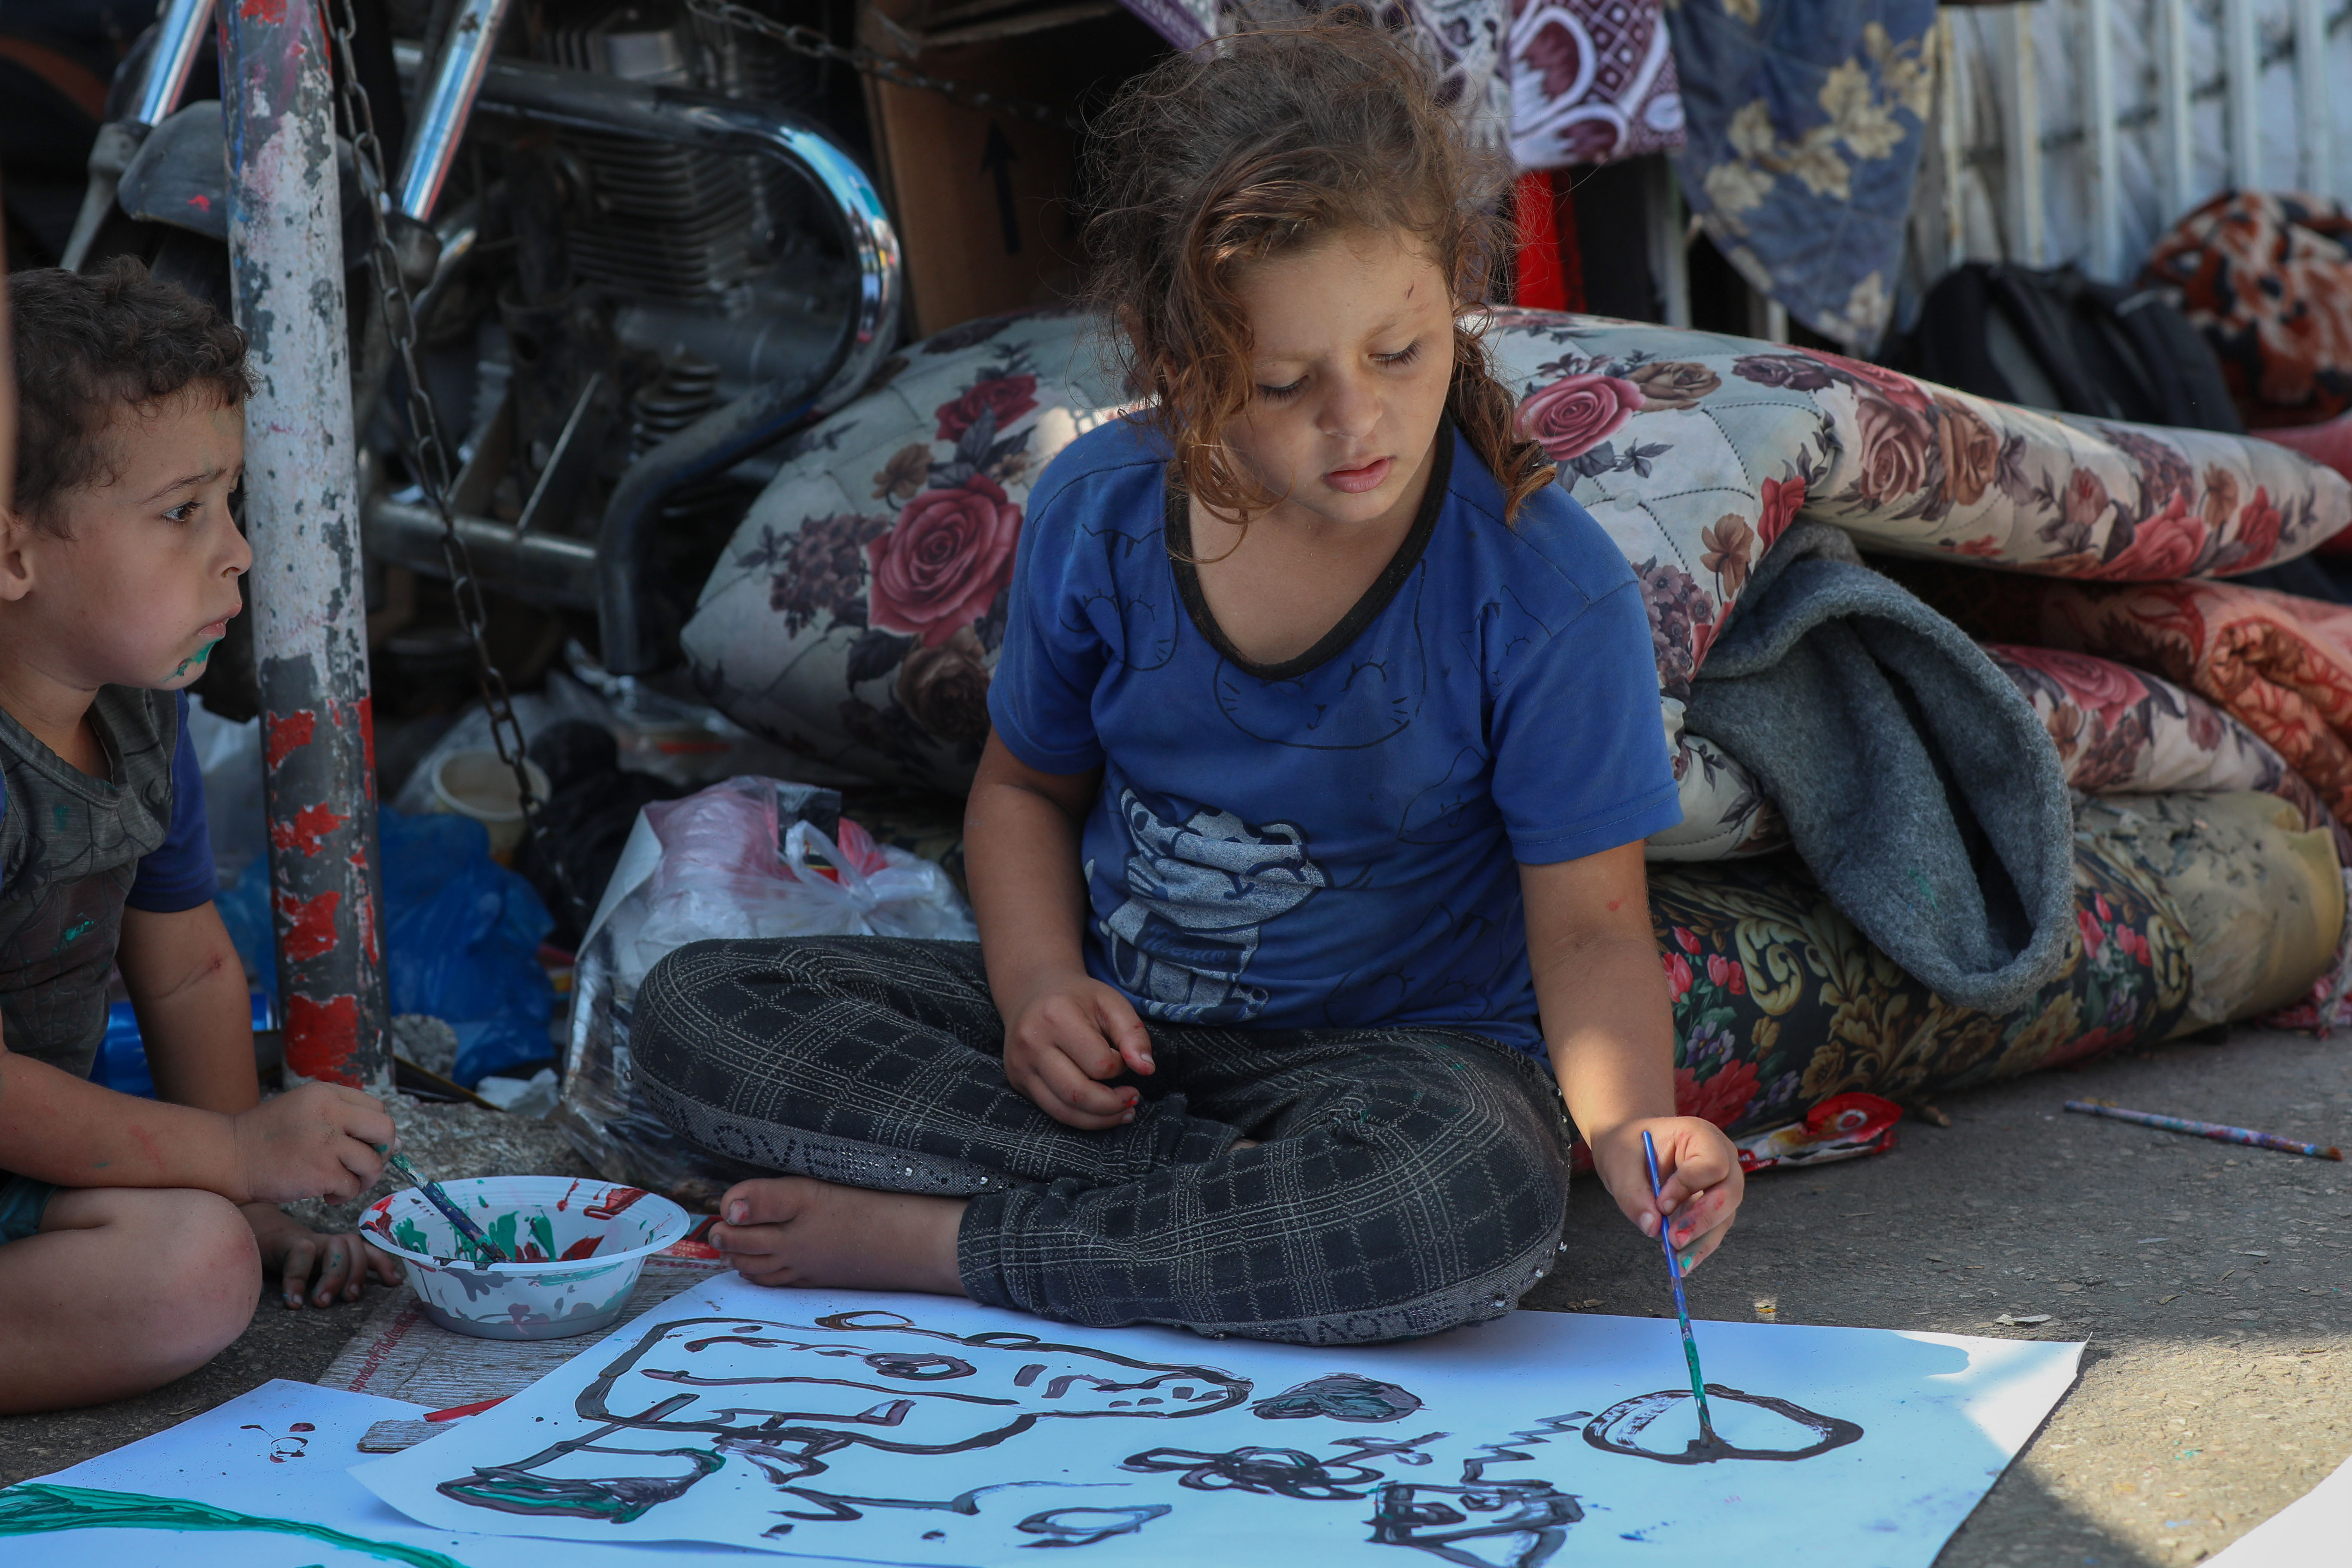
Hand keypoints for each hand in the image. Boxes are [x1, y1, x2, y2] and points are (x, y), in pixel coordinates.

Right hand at [230, 1082, 393, 1202]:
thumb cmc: (269, 1139)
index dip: (376, 1132)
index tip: (364, 1146)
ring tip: (342, 1184)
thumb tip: (398, 1144)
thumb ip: (347, 1120)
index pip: (376, 1108)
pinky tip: (327, 1195)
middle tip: (363, 1166)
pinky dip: (345, 1196)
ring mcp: (326, 1142)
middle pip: (386, 1129)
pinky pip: (352, 1186)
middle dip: (382, 1152)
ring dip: (364, 1179)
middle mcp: (330, 1112)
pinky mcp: (320, 1171)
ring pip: (374, 1162)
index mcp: (326, 1093)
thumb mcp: (307, 1112)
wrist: (230, 1157)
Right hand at [242, 1203, 400, 1307]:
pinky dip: (297, 1279)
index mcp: (339, 1251)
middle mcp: (329, 1242)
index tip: (394, 1283)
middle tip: (348, 1300)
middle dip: (356, 1274)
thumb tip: (352, 1299)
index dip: (384, 1264)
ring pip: (334, 1248)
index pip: (368, 1251)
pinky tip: (294, 1302)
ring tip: (320, 1303)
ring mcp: (310, 1240)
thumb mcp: (317, 1271)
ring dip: (332, 1276)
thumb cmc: (291, 1261)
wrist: (257, 1235)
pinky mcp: (288, 1242)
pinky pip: (300, 1255)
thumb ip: (335, 1280)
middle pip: (355, 1248)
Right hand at [1001, 974, 1153, 1129]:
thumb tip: (1147, 1069)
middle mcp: (1031, 1042)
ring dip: (1099, 1119)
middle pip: (1078, 1093)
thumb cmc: (1078, 998)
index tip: (1123, 1057)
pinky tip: (1099, 1112)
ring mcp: (1020, 1064)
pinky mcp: (1017, 1080)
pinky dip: (1080, 1118)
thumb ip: (1134, 1034)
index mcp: (1056, 1016)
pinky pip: (1052, 1111)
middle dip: (1112, 1105)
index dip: (1119, 1066)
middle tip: (1133, 1099)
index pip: (1099, 1063)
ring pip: (1063, 1110)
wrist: (1033, 991)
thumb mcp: (1112, 1003)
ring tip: (1122, 1111)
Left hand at [1589, 1117, 1743, 1271]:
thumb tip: (1652, 1228)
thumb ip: (1633, 1193)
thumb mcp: (1620, 1163)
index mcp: (1700, 1135)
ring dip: (1701, 1242)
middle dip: (1702, 1220)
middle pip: (1729, 1193)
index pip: (1711, 1164)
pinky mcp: (1714, 1206)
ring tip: (1676, 1262)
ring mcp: (1721, 1183)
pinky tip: (1680, 1261)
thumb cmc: (1627, 1146)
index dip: (1688, 1186)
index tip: (1661, 1204)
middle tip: (1674, 1241)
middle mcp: (1721, 1158)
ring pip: (1724, 1217)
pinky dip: (1698, 1246)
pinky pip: (1713, 1229)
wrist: (1631, 1147)